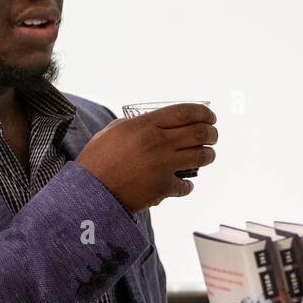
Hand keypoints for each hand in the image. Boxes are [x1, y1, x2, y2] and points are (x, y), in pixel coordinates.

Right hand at [77, 103, 217, 211]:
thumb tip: (162, 122)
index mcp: (145, 125)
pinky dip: (187, 185)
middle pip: (200, 133)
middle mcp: (158, 143)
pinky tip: (183, 183)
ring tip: (206, 155)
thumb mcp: (116, 131)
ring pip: (201, 156)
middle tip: (212, 136)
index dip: (204, 113)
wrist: (90, 191)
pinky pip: (187, 185)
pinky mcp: (163, 187)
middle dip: (212, 134)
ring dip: (208, 155)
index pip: (185, 112)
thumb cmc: (99, 160)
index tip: (210, 117)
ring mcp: (163, 165)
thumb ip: (140, 124)